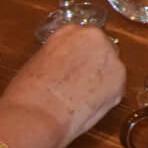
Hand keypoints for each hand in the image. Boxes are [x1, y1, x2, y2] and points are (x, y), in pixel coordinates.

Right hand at [0, 24, 126, 147]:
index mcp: (70, 31)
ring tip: (81, 97)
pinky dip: (107, 95)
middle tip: (79, 83)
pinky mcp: (121, 79)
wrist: (36, 116)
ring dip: (102, 79)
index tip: (73, 67)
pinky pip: (116, 86)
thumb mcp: (37, 63)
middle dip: (93, 65)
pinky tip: (89, 105)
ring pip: (110, 67)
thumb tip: (65, 65)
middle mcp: (94, 37)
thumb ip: (58, 56)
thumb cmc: (27, 95)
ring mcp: (111, 57)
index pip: (82, 39)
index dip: (78, 56)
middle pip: (101, 49)